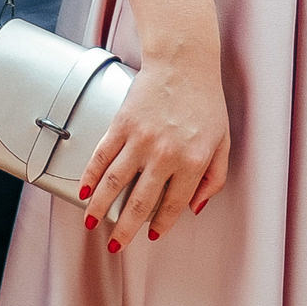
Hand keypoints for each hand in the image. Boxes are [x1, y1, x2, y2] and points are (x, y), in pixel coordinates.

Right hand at [80, 51, 230, 253]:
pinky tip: (85, 190)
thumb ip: (214, 178)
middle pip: (139, 203)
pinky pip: (101, 156)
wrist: (184, 61)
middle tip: (116, 244)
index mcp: (193, 161)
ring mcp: (141, 139)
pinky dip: (90, 176)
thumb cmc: (205, 101)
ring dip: (100, 207)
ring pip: (113, 183)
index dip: (162, 223)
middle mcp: (165, 154)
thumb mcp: (222, 142)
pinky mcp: (122, 123)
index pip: (174, 205)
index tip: (153, 234)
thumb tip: (196, 208)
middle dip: (125, 229)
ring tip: (92, 222)